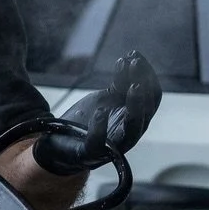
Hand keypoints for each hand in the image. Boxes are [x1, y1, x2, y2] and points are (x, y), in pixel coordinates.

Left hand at [32, 51, 161, 175]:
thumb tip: (130, 60)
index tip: (135, 55)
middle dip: (143, 86)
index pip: (151, 97)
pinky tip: (100, 111)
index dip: (147, 75)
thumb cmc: (86, 122)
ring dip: (135, 106)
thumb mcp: (105, 99)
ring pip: (132, 130)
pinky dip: (100, 127)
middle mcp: (129, 134)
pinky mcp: (89, 154)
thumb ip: (119, 84)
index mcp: (135, 119)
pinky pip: (98, 144)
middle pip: (146, 111)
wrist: (57, 143)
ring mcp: (111, 147)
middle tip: (135, 64)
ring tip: (132, 85)